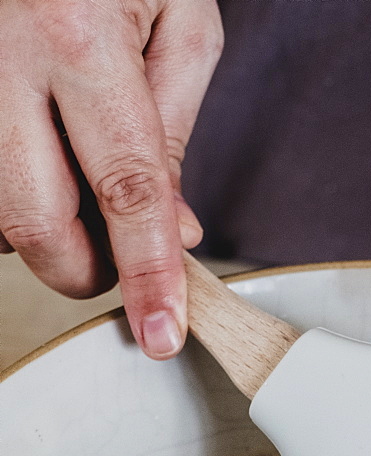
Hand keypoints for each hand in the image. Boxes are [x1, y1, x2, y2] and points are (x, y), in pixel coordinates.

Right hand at [0, 0, 222, 358]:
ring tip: (73, 178)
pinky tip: (39, 163)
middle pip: (32, 219)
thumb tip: (174, 232)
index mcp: (76, 31)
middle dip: (81, 268)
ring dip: (42, 227)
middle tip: (115, 260)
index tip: (161, 334)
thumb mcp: (178, 19)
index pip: (125, 188)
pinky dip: (11, 195)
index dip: (146, 275)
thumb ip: (175, 134)